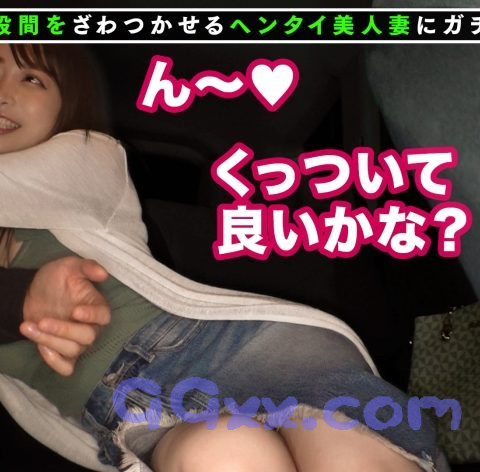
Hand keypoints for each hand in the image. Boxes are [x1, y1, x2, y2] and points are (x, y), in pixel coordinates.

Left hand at [19, 257, 110, 375]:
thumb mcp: (70, 266)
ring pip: (73, 351)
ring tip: (29, 327)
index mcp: (96, 306)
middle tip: (42, 321)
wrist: (33, 293)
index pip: (104, 316)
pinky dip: (55, 361)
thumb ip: (87, 267)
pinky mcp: (63, 353)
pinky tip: (41, 346)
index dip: (93, 316)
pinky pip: (66, 367)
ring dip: (50, 341)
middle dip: (64, 330)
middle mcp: (91, 327)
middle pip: (88, 337)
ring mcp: (77, 342)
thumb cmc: (56, 279)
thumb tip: (103, 274)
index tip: (76, 311)